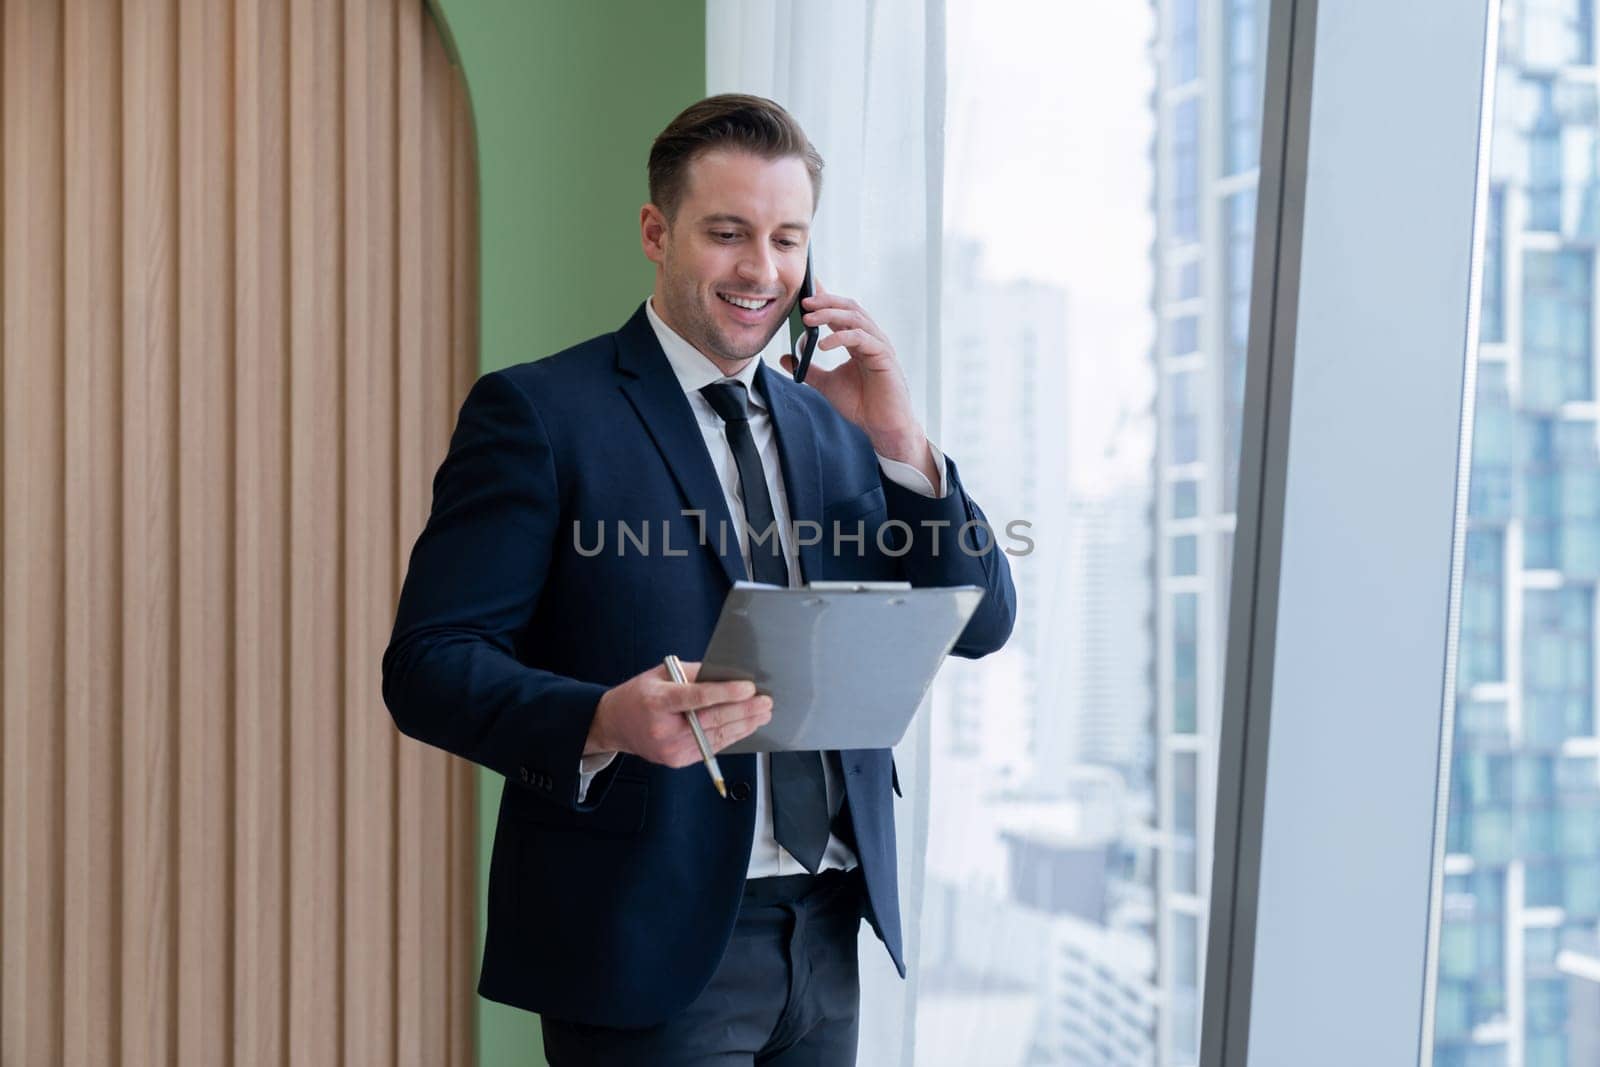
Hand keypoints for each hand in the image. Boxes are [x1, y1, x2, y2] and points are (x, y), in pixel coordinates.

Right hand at [586, 661, 772, 768]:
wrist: (615, 725)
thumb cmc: (639, 696)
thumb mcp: (660, 675)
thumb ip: (693, 674)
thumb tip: (726, 674)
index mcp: (657, 702)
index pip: (696, 698)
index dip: (725, 693)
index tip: (749, 688)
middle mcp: (664, 729)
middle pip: (712, 721)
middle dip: (743, 711)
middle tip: (765, 702)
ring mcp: (671, 749)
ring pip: (716, 737)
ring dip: (744, 725)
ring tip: (763, 715)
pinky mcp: (678, 760)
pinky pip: (711, 748)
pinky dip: (730, 736)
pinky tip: (745, 727)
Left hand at [781, 282, 935, 478]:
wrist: (883, 427)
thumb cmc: (862, 405)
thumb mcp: (827, 384)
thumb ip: (808, 369)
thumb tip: (786, 358)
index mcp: (859, 340)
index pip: (841, 311)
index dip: (825, 298)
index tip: (804, 290)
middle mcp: (871, 338)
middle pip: (849, 307)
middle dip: (826, 302)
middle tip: (803, 302)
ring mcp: (879, 345)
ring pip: (855, 317)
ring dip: (830, 314)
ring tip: (808, 319)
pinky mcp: (884, 356)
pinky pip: (861, 338)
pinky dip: (841, 337)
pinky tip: (823, 344)